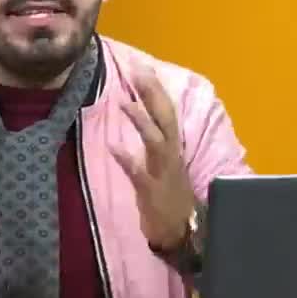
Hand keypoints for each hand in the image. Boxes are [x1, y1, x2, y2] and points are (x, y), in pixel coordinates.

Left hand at [111, 68, 195, 251]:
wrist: (182, 231)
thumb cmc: (170, 193)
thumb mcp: (165, 161)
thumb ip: (156, 138)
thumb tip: (144, 113)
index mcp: (173, 146)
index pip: (166, 111)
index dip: (155, 89)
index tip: (143, 66)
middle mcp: (171, 154)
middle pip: (165, 118)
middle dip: (152, 94)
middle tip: (139, 70)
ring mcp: (163, 172)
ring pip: (156, 142)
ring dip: (142, 122)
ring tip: (125, 103)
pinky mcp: (152, 191)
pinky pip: (139, 174)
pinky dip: (128, 160)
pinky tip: (114, 147)